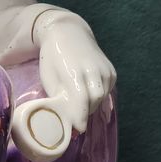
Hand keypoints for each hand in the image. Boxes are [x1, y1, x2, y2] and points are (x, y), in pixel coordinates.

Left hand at [11, 11, 116, 161]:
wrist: (68, 32)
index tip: (77, 129)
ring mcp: (105, 69)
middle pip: (93, 101)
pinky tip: (87, 97)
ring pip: (102, 97)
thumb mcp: (49, 78)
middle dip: (84, 113)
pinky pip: (107, 91)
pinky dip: (98, 98)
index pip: (81, 100)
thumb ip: (58, 97)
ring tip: (78, 107)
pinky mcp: (111, 71)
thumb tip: (63, 119)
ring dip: (91, 106)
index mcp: (74, 71)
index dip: (79, 117)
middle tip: (74, 121)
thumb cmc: (52, 58)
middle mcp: (93, 70)